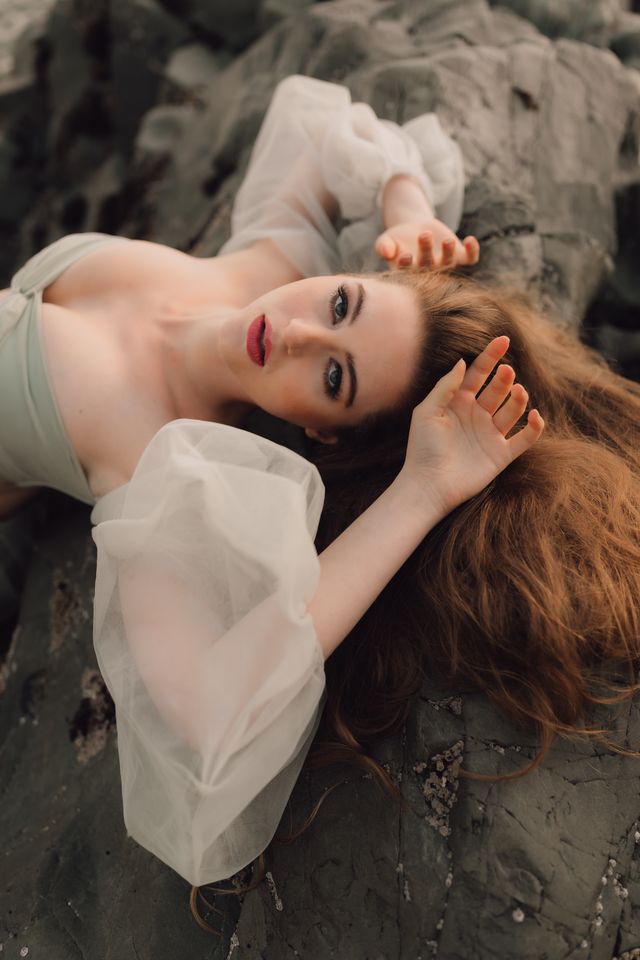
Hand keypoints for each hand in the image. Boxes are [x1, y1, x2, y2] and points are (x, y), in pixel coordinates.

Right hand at [375, 218, 479, 270]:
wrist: (415, 230)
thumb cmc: (397, 239)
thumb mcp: (387, 240)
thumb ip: (383, 246)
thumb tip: (384, 251)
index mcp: (408, 273)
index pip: (407, 273)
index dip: (407, 266)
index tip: (405, 255)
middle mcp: (428, 273)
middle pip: (429, 266)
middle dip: (427, 252)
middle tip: (424, 235)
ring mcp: (444, 265)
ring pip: (449, 263)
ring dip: (448, 252)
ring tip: (447, 240)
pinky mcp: (459, 256)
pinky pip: (469, 259)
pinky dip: (472, 251)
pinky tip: (470, 239)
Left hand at [401, 336, 543, 516]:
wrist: (428, 486)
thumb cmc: (422, 448)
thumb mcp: (427, 411)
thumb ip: (446, 386)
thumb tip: (462, 361)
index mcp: (459, 402)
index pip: (478, 374)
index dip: (490, 356)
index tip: (503, 339)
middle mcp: (476, 416)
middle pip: (498, 389)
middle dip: (504, 378)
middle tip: (506, 373)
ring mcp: (490, 435)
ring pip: (513, 409)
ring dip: (518, 398)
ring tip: (517, 392)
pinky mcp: (501, 455)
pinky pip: (525, 438)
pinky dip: (534, 427)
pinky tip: (534, 415)